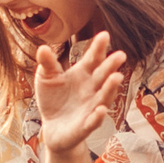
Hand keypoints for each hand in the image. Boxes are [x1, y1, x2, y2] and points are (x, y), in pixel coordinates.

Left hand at [35, 32, 127, 154]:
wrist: (52, 128)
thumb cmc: (53, 99)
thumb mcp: (46, 78)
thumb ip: (47, 64)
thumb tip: (43, 48)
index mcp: (83, 74)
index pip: (93, 58)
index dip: (99, 48)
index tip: (104, 35)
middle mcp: (92, 89)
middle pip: (103, 75)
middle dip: (111, 66)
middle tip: (120, 55)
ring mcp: (91, 107)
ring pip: (104, 96)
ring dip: (110, 88)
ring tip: (116, 77)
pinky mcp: (86, 125)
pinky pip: (94, 121)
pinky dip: (98, 116)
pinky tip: (101, 109)